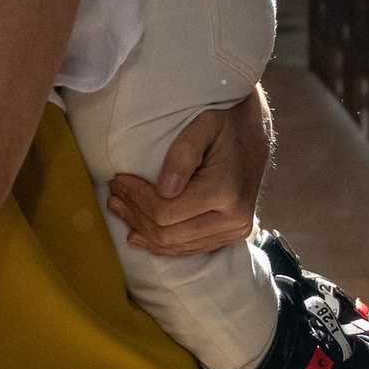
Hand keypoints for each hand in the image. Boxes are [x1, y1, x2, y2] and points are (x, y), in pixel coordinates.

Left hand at [106, 86, 272, 255]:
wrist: (254, 130)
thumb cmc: (226, 120)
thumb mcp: (204, 123)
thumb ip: (183, 152)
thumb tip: (163, 190)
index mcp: (226, 190)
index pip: (165, 212)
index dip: (135, 199)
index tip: (118, 180)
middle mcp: (234, 218)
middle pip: (167, 233)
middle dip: (135, 214)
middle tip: (114, 194)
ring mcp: (235, 230)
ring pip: (176, 246)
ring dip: (143, 230)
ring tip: (120, 209)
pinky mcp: (232, 234)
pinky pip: (190, 248)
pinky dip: (161, 243)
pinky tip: (139, 232)